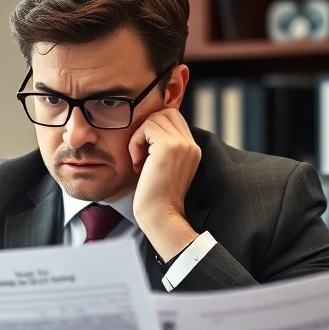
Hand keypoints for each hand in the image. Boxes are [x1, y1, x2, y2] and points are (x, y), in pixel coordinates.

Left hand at [128, 108, 201, 260]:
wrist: (160, 216)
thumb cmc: (155, 197)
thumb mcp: (163, 167)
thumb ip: (163, 148)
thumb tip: (148, 131)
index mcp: (192, 149)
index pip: (174, 119)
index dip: (154, 129)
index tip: (146, 153)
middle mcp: (191, 144)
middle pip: (166, 113)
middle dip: (147, 128)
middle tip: (141, 154)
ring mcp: (182, 144)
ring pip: (156, 117)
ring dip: (140, 136)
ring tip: (139, 159)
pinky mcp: (169, 147)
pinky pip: (146, 127)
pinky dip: (136, 141)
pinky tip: (137, 162)